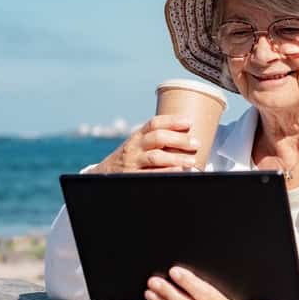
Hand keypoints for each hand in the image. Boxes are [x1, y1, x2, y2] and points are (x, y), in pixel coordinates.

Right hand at [81, 114, 200, 173]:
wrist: (102, 177)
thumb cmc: (128, 160)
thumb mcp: (136, 146)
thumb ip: (155, 140)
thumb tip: (186, 137)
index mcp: (137, 137)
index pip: (154, 124)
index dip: (172, 121)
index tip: (188, 122)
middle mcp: (134, 147)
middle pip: (157, 138)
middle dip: (179, 139)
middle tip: (196, 143)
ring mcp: (132, 163)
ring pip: (155, 157)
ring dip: (175, 158)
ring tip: (191, 161)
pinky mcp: (132, 178)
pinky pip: (151, 175)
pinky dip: (166, 173)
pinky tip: (178, 172)